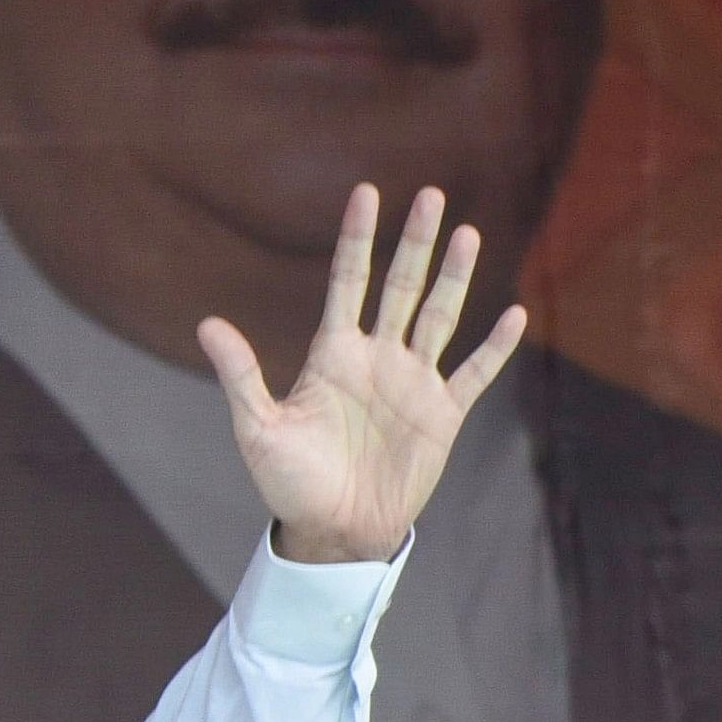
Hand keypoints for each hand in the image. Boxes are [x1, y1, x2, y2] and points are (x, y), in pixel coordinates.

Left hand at [194, 184, 525, 564]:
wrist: (334, 529)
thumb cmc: (289, 480)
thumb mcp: (258, 428)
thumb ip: (241, 375)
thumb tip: (207, 324)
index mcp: (332, 353)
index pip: (349, 281)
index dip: (357, 239)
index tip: (367, 193)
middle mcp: (376, 357)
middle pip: (401, 287)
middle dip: (415, 242)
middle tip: (432, 195)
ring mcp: (412, 382)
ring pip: (441, 316)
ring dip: (455, 277)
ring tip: (468, 233)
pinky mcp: (442, 414)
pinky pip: (474, 372)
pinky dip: (494, 346)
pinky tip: (514, 314)